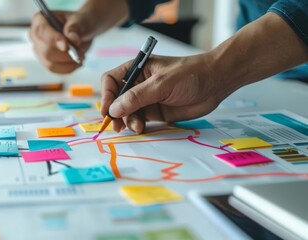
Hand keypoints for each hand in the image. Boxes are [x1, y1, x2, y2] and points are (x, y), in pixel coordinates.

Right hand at [29, 11, 93, 73]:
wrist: (83, 32)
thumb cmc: (79, 23)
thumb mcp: (80, 21)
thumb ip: (75, 29)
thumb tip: (73, 40)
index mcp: (40, 19)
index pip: (41, 31)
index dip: (53, 40)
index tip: (66, 47)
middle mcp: (35, 35)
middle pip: (45, 51)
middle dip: (64, 56)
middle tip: (80, 54)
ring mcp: (39, 50)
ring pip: (49, 63)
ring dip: (68, 64)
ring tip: (81, 57)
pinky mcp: (45, 61)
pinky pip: (54, 70)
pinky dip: (68, 69)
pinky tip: (76, 63)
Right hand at [101, 54, 231, 133]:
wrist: (216, 82)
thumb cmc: (190, 74)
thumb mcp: (162, 84)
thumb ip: (138, 97)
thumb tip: (114, 109)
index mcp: (136, 69)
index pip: (111, 81)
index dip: (106, 95)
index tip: (108, 111)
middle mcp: (138, 84)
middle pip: (117, 99)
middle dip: (116, 113)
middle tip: (118, 126)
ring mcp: (146, 99)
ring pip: (127, 112)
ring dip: (128, 121)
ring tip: (138, 127)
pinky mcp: (155, 111)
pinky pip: (140, 120)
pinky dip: (137, 125)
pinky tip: (142, 129)